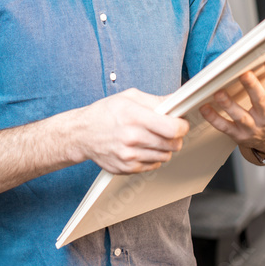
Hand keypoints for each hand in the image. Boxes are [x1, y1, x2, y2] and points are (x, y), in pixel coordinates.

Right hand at [74, 88, 189, 174]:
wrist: (82, 134)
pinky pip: (153, 166)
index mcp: (134, 116)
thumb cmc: (105, 113)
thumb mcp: (129, 97)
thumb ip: (155, 100)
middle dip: (175, 137)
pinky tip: (143, 147)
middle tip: (167, 130)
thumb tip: (176, 101)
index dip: (182, 126)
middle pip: (172, 144)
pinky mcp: (127, 168)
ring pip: (165, 156)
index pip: (172, 128)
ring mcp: (129, 155)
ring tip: (152, 138)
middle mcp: (132, 137)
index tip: (180, 123)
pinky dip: (153, 157)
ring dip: (164, 148)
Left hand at [199, 55, 264, 153]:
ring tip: (218, 93)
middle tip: (244, 74)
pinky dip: (214, 119)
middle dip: (252, 87)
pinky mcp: (238, 135)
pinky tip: (204, 108)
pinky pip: (225, 127)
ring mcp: (252, 127)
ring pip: (240, 116)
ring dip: (228, 105)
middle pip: (260, 101)